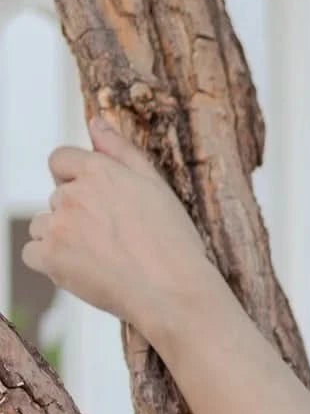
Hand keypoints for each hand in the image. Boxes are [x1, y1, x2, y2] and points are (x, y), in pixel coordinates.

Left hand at [24, 117, 213, 338]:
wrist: (173, 292)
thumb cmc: (173, 242)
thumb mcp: (155, 186)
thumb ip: (121, 150)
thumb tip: (94, 121)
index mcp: (99, 171)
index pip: (59, 159)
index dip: (73, 179)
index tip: (94, 203)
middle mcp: (74, 194)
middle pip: (55, 198)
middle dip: (75, 215)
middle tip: (112, 240)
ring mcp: (59, 226)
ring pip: (42, 225)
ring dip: (60, 238)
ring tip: (98, 257)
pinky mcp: (50, 258)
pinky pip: (32, 253)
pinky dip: (50, 262)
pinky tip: (82, 270)